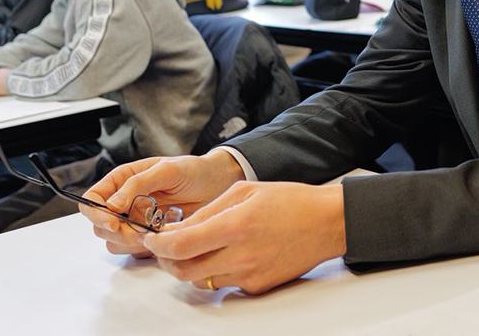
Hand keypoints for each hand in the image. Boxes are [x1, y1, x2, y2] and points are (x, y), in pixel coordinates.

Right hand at [80, 151, 245, 257]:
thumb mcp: (167, 170)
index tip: (115, 222)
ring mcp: (135, 221)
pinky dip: (146, 248)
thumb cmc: (193, 171)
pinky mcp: (149, 236)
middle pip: (100, 226)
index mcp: (122, 181)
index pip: (92, 201)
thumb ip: (138, 184)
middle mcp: (124, 202)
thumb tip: (111, 205)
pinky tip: (164, 234)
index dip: (97, 214)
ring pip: (115, 242)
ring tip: (157, 229)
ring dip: (132, 241)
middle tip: (142, 230)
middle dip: (117, 232)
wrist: (218, 184)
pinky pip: (135, 250)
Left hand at [142, 181, 345, 293]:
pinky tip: (229, 254)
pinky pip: (224, 284)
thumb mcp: (245, 191)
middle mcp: (240, 255)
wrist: (326, 223)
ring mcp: (249, 275)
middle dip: (167, 260)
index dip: (158, 245)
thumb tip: (179, 228)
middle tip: (167, 247)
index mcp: (235, 226)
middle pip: (183, 271)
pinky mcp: (257, 287)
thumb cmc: (290, 201)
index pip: (180, 246)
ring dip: (191, 267)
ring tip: (200, 248)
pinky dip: (217, 271)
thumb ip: (208, 210)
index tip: (152, 238)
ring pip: (201, 281)